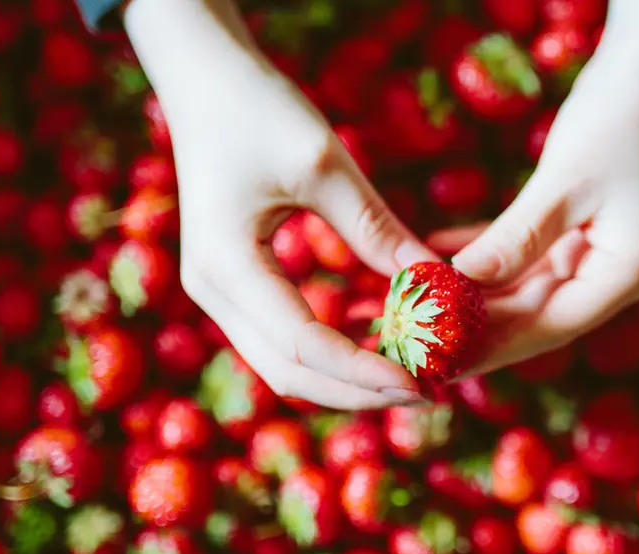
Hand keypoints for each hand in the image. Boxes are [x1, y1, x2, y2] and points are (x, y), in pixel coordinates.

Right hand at [125, 0, 436, 408]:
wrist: (203, 77)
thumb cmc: (257, 109)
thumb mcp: (325, 165)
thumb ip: (376, 230)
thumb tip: (435, 283)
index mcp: (226, 267)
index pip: (303, 346)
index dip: (364, 372)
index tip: (423, 381)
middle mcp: (211, 292)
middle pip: (289, 373)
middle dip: (358, 390)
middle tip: (426, 391)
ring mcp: (217, 290)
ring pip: (283, 363)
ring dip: (343, 378)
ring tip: (407, 377)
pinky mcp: (233, 280)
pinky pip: (281, 336)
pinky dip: (328, 351)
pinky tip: (373, 345)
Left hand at [429, 0, 638, 375]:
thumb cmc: (618, 116)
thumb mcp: (562, 184)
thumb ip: (514, 240)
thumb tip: (460, 282)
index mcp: (631, 272)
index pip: (552, 326)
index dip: (493, 346)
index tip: (441, 361)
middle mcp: (621, 272)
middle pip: (539, 312)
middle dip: (478, 322)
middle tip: (419, 333)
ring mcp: (604, 250)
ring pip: (529, 285)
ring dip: (477, 289)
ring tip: (421, 296)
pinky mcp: (586, 227)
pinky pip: (530, 253)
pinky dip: (490, 253)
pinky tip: (441, 251)